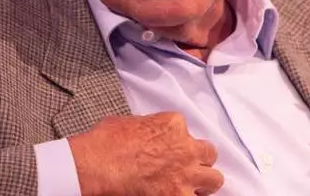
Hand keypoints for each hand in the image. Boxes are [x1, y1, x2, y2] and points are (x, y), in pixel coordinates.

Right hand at [68, 112, 223, 195]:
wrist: (96, 166)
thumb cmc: (104, 144)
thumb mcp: (125, 123)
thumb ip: (145, 127)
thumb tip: (140, 135)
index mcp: (173, 125)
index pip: (186, 132)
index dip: (177, 143)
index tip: (168, 151)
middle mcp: (186, 148)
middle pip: (208, 154)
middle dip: (198, 161)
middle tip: (185, 169)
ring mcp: (186, 174)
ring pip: (214, 180)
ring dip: (203, 183)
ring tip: (189, 188)